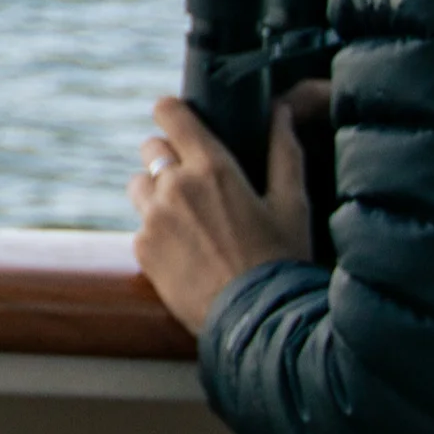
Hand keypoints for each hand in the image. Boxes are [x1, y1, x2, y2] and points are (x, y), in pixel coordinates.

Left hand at [131, 95, 315, 337]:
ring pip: (139, 185)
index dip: (171, 111)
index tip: (176, 118)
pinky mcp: (142, 249)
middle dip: (167, 156)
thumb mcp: (293, 204)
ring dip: (156, 192)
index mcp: (212, 168)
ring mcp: (153, 219)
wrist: (257, 322)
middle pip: (150, 147)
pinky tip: (186, 250)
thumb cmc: (282, 261)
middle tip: (194, 180)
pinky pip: (141, 225)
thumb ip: (284, 151)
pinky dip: (157, 230)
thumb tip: (280, 111)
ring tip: (189, 219)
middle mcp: (175, 187)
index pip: (170, 114)